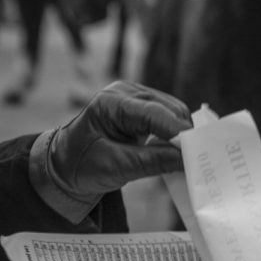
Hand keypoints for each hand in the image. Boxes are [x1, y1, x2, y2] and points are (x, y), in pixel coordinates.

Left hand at [47, 80, 191, 203]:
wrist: (63, 167)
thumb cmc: (81, 166)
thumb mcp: (116, 168)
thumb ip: (154, 162)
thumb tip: (188, 160)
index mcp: (111, 102)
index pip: (154, 113)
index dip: (178, 132)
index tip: (197, 152)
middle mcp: (125, 92)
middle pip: (168, 108)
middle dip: (183, 134)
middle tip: (197, 160)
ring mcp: (133, 96)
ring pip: (173, 111)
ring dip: (181, 134)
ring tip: (187, 158)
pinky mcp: (140, 107)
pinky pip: (167, 116)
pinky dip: (174, 133)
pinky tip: (177, 150)